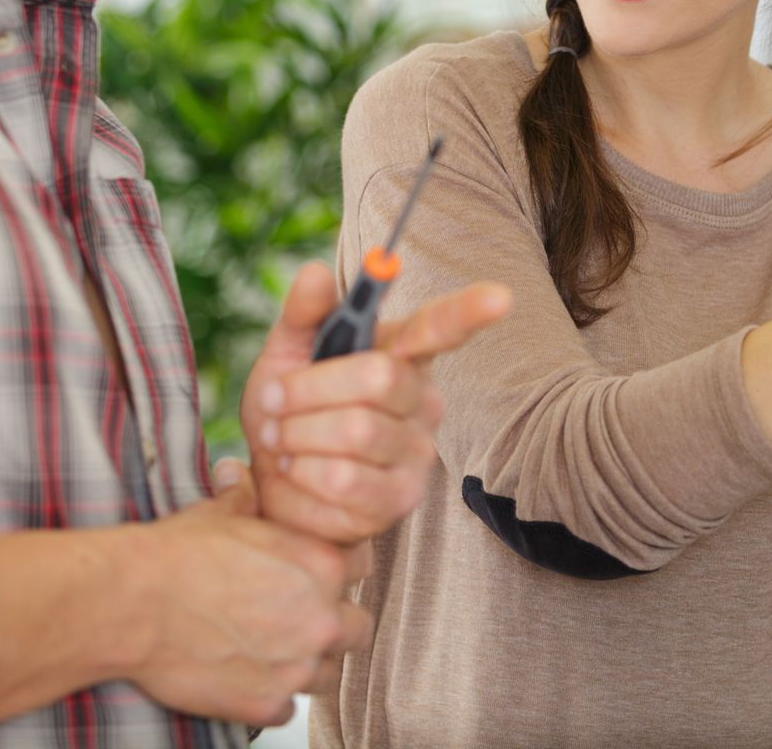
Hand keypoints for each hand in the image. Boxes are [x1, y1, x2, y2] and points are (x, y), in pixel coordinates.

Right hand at [114, 486, 372, 726]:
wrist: (131, 602)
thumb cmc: (176, 554)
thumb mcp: (221, 512)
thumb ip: (246, 495)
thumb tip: (241, 474)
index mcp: (322, 564)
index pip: (361, 568)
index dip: (337, 572)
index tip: (314, 578)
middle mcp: (320, 617)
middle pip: (357, 628)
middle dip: (332, 624)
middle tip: (298, 620)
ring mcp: (295, 667)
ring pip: (328, 675)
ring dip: (306, 665)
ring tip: (272, 654)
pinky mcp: (264, 704)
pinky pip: (286, 711)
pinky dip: (269, 699)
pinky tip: (245, 679)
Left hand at [241, 262, 511, 545]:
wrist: (272, 485)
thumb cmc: (287, 412)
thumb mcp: (285, 354)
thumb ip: (302, 314)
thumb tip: (315, 272)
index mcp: (400, 353)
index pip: (439, 327)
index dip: (470, 311)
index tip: (499, 297)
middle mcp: (422, 399)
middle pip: (377, 377)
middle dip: (306, 390)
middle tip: (273, 402)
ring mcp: (418, 452)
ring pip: (355, 431)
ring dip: (297, 435)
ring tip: (280, 442)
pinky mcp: (400, 499)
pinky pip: (344, 480)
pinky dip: (301, 475)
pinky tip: (296, 475)